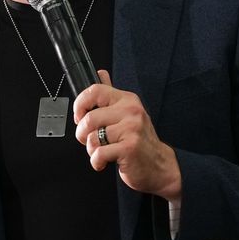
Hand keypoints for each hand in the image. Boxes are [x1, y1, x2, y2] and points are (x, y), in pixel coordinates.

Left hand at [73, 69, 181, 200]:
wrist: (160, 166)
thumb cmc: (139, 140)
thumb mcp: (126, 113)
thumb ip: (110, 95)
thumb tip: (100, 73)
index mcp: (127, 100)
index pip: (95, 90)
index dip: (80, 104)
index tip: (79, 116)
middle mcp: (131, 111)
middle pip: (89, 118)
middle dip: (82, 134)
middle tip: (91, 140)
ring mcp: (132, 129)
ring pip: (91, 137)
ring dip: (91, 149)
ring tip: (102, 150)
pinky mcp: (130, 147)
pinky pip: (99, 153)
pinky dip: (96, 161)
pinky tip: (105, 161)